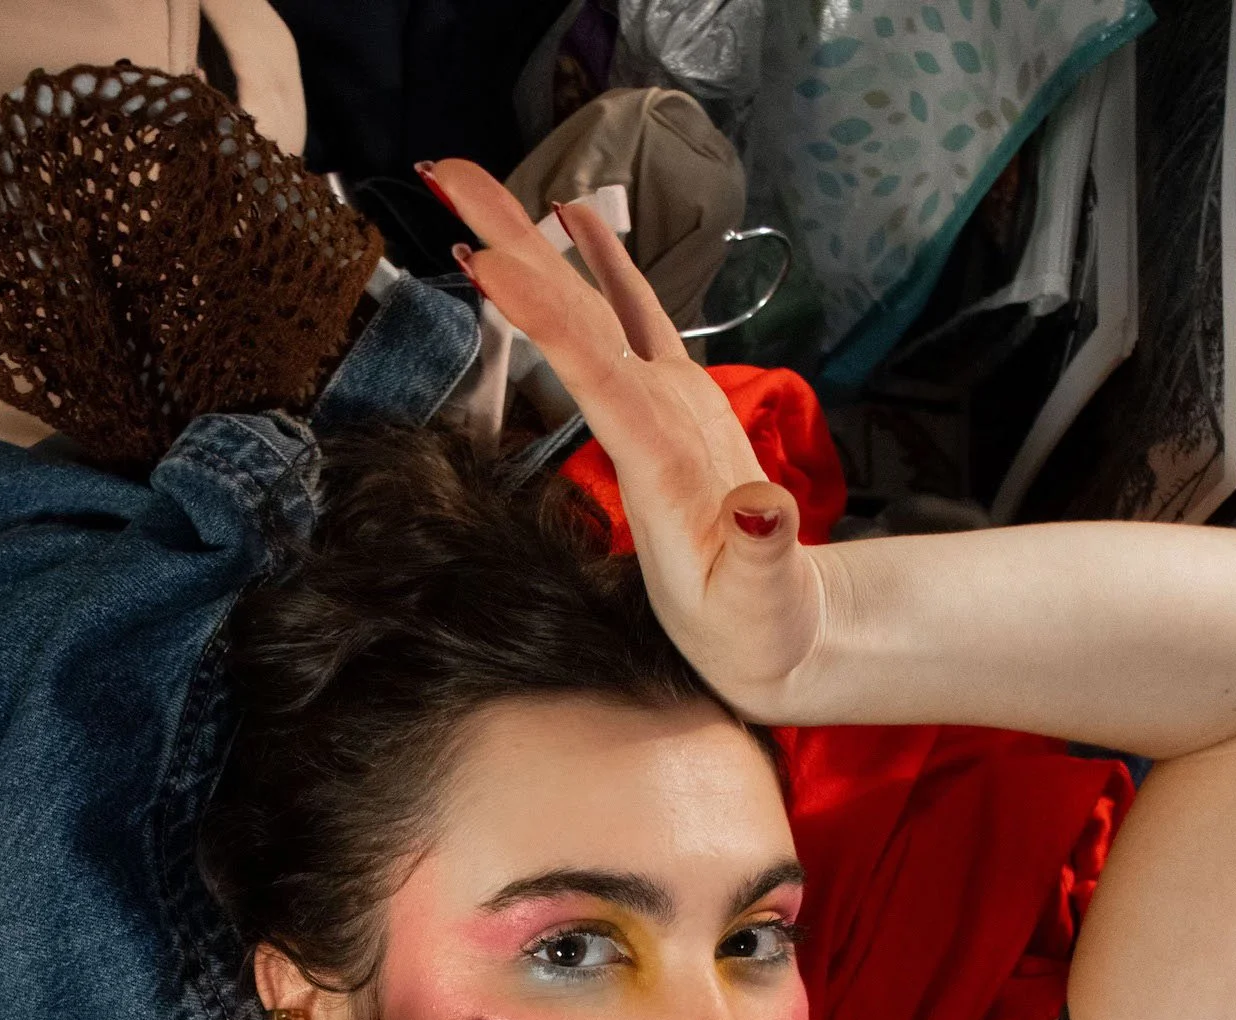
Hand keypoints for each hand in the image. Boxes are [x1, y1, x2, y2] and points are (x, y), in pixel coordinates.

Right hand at [426, 159, 827, 723]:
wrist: (789, 618)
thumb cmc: (757, 625)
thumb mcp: (759, 600)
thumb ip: (765, 552)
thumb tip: (765, 507)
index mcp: (665, 454)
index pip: (595, 368)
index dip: (541, 313)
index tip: (484, 260)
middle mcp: (669, 406)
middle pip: (583, 308)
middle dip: (515, 241)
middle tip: (446, 178)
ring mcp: (674, 395)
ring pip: (594, 297)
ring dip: (532, 238)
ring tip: (469, 184)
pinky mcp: (675, 398)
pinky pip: (630, 313)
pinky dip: (595, 263)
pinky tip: (572, 215)